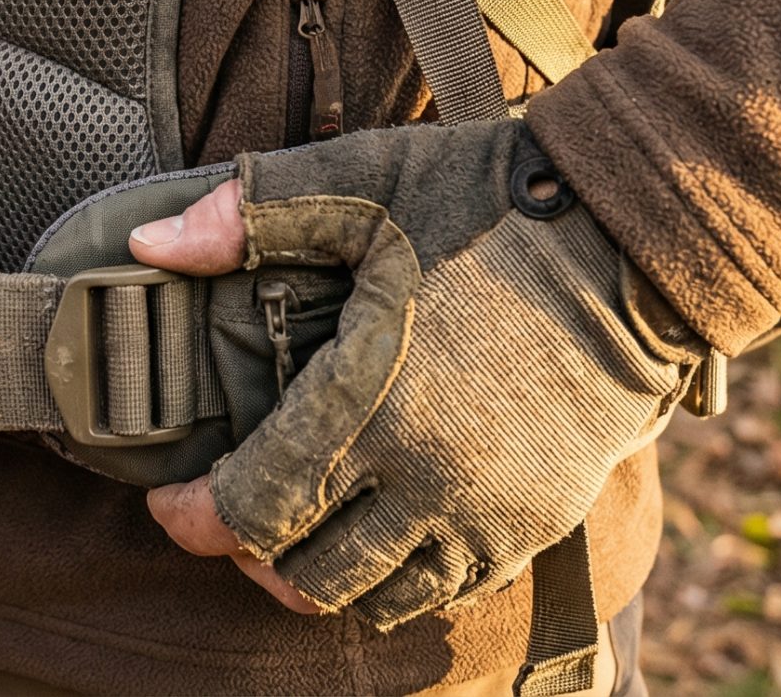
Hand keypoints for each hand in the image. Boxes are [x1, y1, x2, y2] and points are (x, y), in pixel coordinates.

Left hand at [133, 119, 700, 627]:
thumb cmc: (490, 203)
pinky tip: (379, 537)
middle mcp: (424, 474)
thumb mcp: (363, 184)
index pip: (251, 506)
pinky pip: (448, 592)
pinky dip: (398, 582)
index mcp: (369, 397)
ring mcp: (484, 507)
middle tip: (229, 518)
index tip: (170, 500)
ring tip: (299, 535)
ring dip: (320, 579)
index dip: (194, 519)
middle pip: (304, 573)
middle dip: (248, 556)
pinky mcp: (534, 520)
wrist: (634, 238)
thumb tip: (145, 243)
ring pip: (375, 597)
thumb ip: (252, 216)